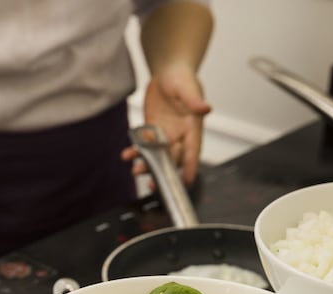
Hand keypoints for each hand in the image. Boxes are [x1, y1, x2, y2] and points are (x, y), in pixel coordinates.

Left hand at [122, 63, 211, 185]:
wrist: (167, 71)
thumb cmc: (182, 78)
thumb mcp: (187, 88)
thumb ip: (194, 100)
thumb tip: (206, 108)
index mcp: (192, 128)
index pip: (193, 152)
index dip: (191, 168)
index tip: (186, 182)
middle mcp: (179, 135)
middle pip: (172, 159)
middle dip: (163, 172)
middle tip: (153, 184)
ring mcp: (165, 134)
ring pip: (156, 156)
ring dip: (147, 165)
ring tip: (136, 171)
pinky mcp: (152, 130)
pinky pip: (143, 145)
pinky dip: (135, 151)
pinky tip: (126, 155)